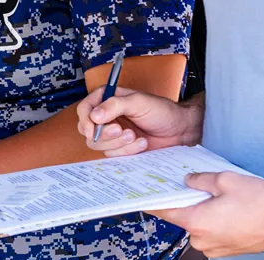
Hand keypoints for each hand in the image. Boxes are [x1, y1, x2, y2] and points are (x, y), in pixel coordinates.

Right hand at [77, 87, 204, 156]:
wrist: (179, 130)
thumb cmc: (162, 111)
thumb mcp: (139, 102)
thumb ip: (115, 105)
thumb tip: (94, 116)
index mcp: (107, 99)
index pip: (84, 109)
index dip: (86, 120)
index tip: (94, 130)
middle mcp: (106, 116)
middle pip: (87, 130)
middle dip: (104, 134)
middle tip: (121, 130)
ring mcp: (111, 134)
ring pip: (97, 145)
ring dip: (117, 143)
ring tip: (135, 136)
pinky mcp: (118, 148)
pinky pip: (111, 154)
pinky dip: (126, 150)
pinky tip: (140, 143)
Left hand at [150, 172, 263, 257]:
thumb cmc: (261, 203)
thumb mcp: (228, 181)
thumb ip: (201, 180)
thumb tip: (187, 180)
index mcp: (195, 222)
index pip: (164, 212)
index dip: (153, 202)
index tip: (142, 197)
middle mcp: (199, 239)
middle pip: (182, 218)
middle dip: (187, 203)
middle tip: (193, 187)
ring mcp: (211, 248)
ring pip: (197, 227)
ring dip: (202, 213)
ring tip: (219, 200)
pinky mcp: (223, 252)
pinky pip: (210, 234)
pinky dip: (213, 223)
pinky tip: (227, 212)